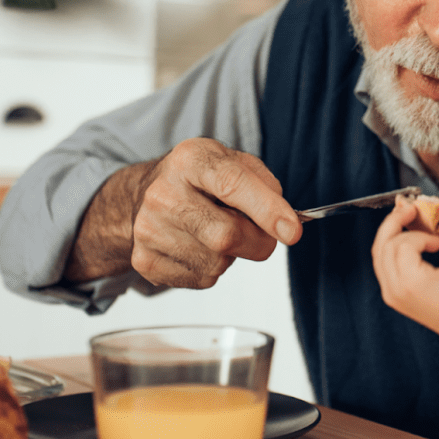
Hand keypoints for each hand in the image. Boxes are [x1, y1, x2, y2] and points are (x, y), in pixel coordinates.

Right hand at [65, 138, 301, 287]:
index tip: (292, 231)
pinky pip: (202, 279)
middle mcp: (163, 193)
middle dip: (258, 241)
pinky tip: (199, 246)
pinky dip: (213, 268)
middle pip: (226, 235)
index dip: (266, 210)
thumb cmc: (199, 180)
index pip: (232, 184)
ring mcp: (149, 230)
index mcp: (190, 158)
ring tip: (217, 231)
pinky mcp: (146, 262)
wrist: (145, 196)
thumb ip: (265, 185)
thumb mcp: (233, 162)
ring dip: (233, 255)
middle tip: (262, 233)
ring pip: (217, 263)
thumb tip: (285, 222)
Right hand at [371, 199, 438, 342]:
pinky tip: (435, 244)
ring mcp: (398, 288)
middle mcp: (391, 289)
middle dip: (395, 221)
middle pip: (380, 244)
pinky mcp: (410, 283)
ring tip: (435, 239)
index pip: (381, 251)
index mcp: (396, 288)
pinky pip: (404, 247)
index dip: (391, 228)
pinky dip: (420, 238)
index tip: (408, 211)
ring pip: (390, 243)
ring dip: (413, 232)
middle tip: (414, 209)